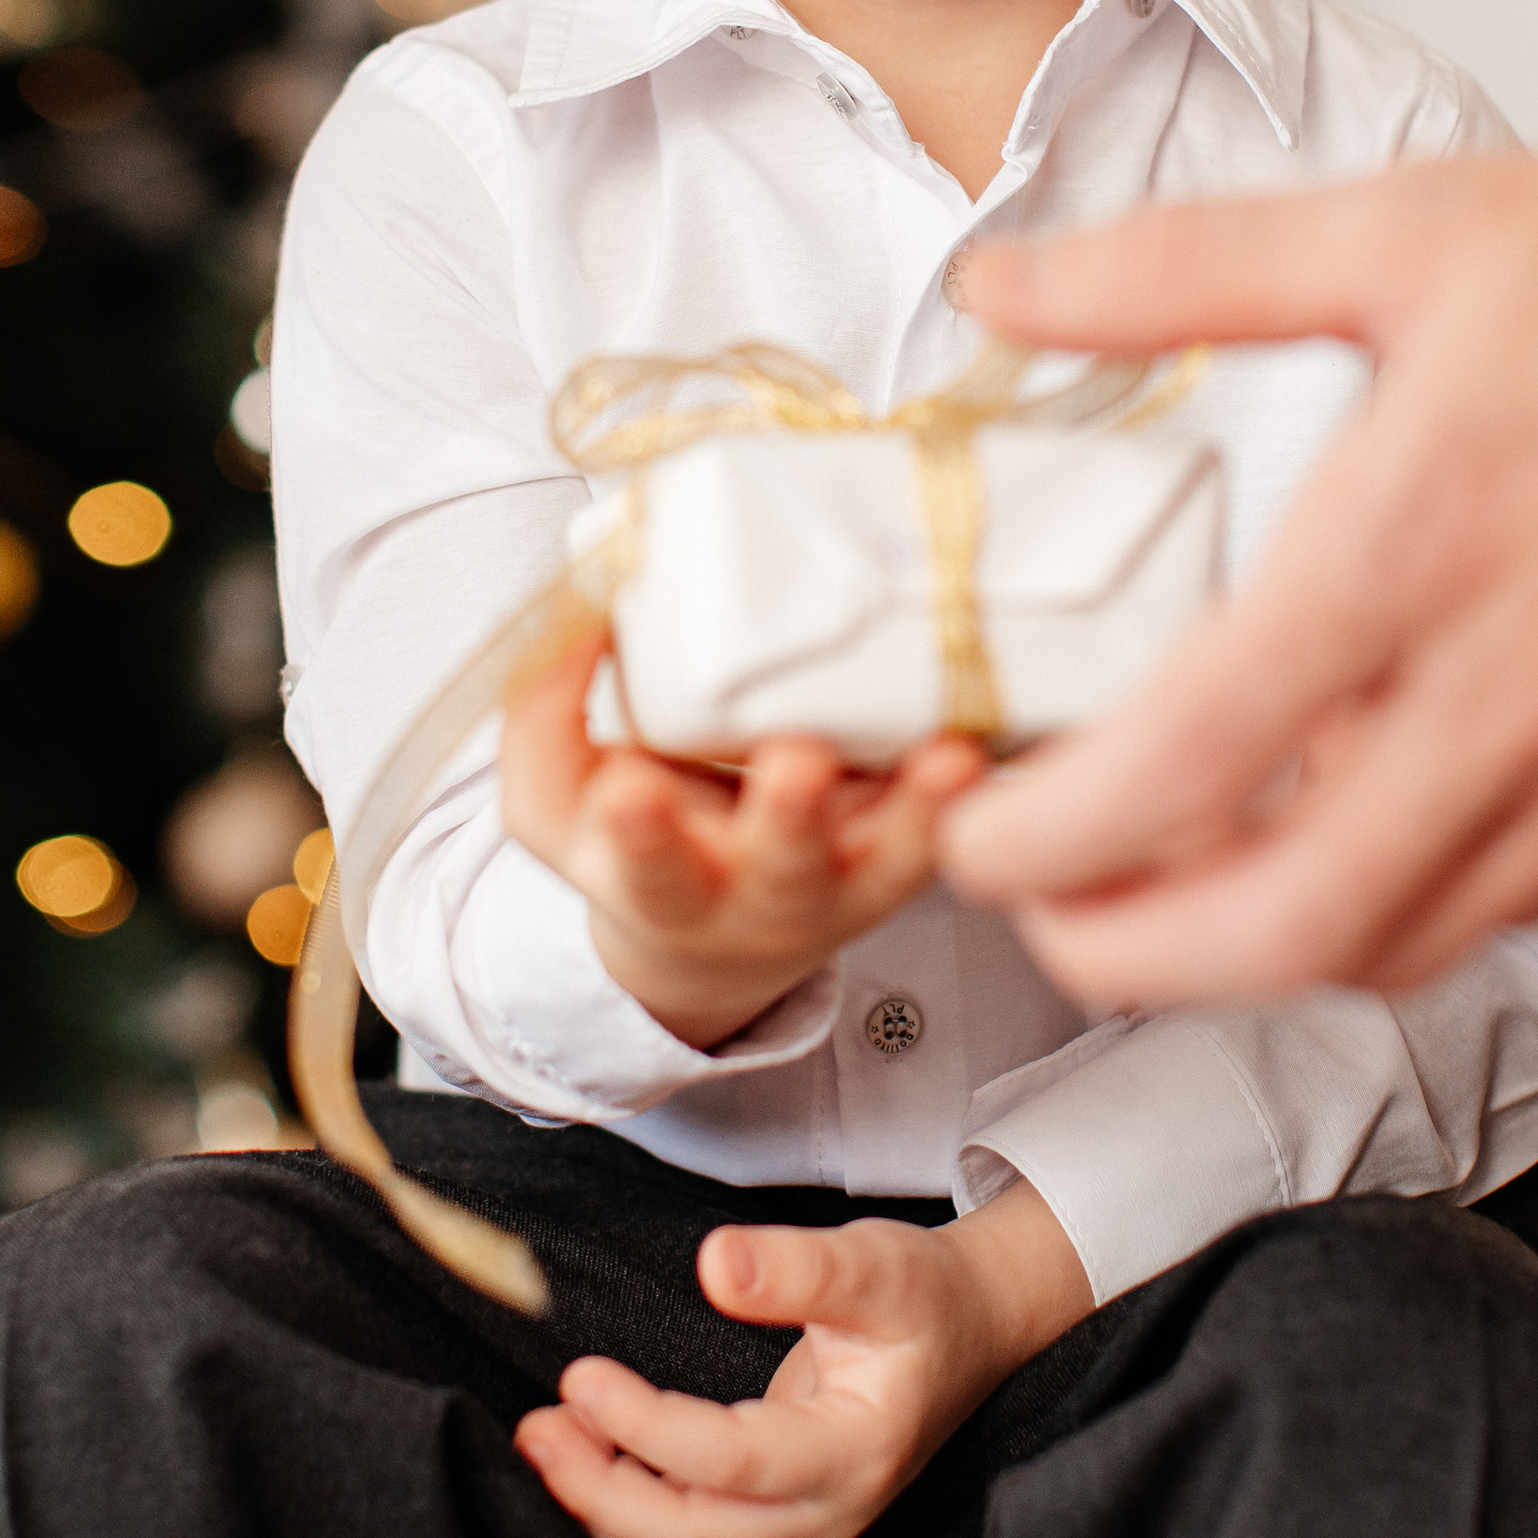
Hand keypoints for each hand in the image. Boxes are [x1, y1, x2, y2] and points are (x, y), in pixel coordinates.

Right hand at [498, 629, 984, 1047]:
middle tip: (799, 762)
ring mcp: (849, 879)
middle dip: (790, 818)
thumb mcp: (556, 798)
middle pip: (782, 869)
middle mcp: (761, 893)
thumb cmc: (637, 839)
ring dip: (919, 808)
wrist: (713, 939)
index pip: (644, 869)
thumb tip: (588, 598)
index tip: (627, 791)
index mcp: (661, 885)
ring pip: (893, 858)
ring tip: (944, 759)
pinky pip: (956, 826)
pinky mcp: (913, 853)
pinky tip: (994, 741)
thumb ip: (544, 709)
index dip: (640, 832)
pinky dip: (976, 790)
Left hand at [514, 1183, 1091, 1537]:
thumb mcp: (876, 1261)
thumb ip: (799, 1266)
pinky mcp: (775, 1523)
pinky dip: (626, 1521)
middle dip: (602, 1495)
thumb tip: (715, 1263)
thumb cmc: (924, 1298)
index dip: (648, 1428)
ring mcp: (801, 1529)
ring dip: (603, 1514)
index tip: (582, 1376)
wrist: (969, 1332)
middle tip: (537, 1430)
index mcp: (857, 1451)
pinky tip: (586, 1461)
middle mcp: (828, 1513)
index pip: (735, 1463)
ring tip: (545, 1440)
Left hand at [939, 147, 1537, 1004]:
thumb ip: (1181, 268)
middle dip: (1129, 958)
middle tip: (1050, 915)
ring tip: (1164, 899)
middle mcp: (1515, 689)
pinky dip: (1395, 918)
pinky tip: (1333, 852)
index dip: (1056, 832)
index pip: (1193, 755)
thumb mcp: (1408, 228)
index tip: (987, 827)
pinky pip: (1512, 912)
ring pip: (1399, 947)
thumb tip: (1003, 287)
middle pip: (1284, 922)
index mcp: (1419, 542)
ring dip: (1254, 957)